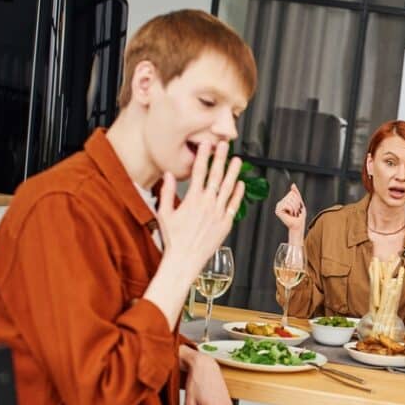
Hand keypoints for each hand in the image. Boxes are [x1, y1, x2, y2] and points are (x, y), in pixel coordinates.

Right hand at [156, 141, 243, 279]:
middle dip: (220, 158)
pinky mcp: (226, 223)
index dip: (203, 156)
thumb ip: (166, 192)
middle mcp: (207, 204)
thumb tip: (168, 174)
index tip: (206, 144)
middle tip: (224, 144)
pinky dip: (238, 193)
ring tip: (238, 160)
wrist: (185, 259)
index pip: (198, 172)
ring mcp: (218, 213)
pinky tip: (241, 184)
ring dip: (233, 172)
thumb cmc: (173, 239)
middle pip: (216, 176)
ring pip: (228, 188)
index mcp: (192, 199)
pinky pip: (234, 205)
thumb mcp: (164, 213)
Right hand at [275, 183, 305, 238]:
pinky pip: (288, 205)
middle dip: (296, 204)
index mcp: (284, 200)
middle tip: (295, 212)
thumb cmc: (299, 216)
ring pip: (290, 200)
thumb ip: (296, 193)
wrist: (298, 225)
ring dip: (295, 208)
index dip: (297, 200)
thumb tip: (293, 185)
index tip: (297, 208)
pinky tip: (290, 215)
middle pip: (291, 196)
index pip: (292, 193)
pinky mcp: (278, 211)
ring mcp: (278, 206)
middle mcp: (280, 202)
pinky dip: (292, 210)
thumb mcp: (299, 202)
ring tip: (293, 214)